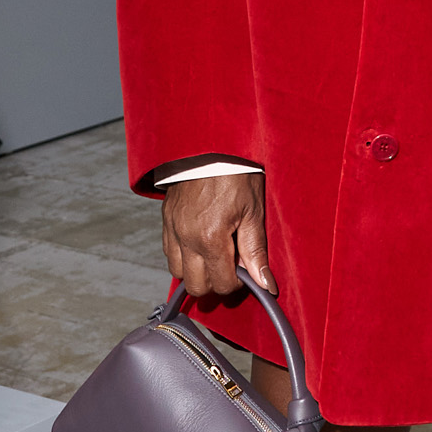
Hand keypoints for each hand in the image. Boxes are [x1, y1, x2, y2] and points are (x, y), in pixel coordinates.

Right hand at [162, 172, 271, 298]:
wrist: (211, 146)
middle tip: (230, 264)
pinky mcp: (165, 221)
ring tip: (214, 254)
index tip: (244, 267)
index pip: (221, 284)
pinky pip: (169, 253)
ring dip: (196, 271)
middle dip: (214, 281)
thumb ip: (255, 252)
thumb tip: (266, 285)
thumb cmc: (236, 175)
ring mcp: (172, 230)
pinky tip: (199, 244)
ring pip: (178, 272)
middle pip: (196, 286)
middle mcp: (187, 238)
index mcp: (211, 238)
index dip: (236, 282)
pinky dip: (183, 257)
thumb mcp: (253, 212)